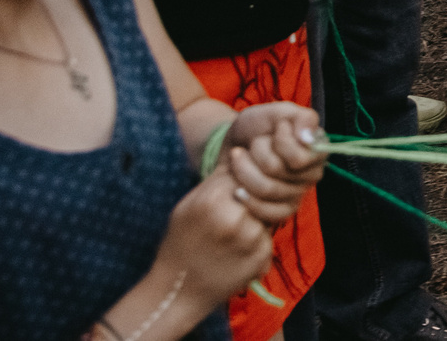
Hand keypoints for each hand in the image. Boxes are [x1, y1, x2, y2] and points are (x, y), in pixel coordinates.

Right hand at [152, 168, 277, 311]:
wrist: (178, 291)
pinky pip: (268, 235)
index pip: (243, 171)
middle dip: (250, 196)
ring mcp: (251, 238)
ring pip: (266, 211)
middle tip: (233, 213)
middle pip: (258, 190)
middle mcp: (234, 217)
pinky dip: (258, 239)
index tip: (230, 190)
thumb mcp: (188, 206)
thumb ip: (215, 180)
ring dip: (256, 217)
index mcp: (212, 200)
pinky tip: (237, 250)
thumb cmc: (180, 244)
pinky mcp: (262, 256)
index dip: (239, 178)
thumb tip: (241, 155)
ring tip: (232, 234)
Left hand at [223, 104, 328, 208]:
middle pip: (278, 171)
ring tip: (239, 160)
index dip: (280, 142)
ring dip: (245, 170)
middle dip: (258, 152)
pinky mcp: (280, 212)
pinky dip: (246, 198)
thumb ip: (299, 118)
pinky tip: (237, 189)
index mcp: (318, 150)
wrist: (232, 147)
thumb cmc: (257, 127)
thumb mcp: (277, 112)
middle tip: (252, 145)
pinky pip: (266, 213)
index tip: (275, 129)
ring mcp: (297, 195)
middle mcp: (312, 174)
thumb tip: (309, 138)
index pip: (300, 157)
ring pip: (267, 189)